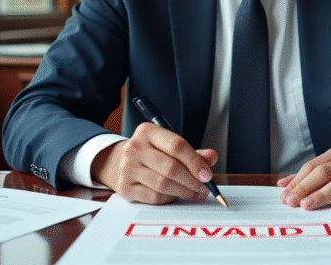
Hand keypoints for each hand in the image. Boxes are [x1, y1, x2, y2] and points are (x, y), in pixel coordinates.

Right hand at [91, 122, 217, 203]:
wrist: (118, 161)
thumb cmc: (151, 153)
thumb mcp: (169, 146)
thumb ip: (192, 152)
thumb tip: (212, 157)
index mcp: (148, 132)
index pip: (176, 145)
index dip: (195, 162)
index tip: (208, 175)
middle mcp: (135, 148)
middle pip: (170, 167)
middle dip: (192, 181)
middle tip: (205, 188)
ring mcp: (127, 168)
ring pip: (163, 184)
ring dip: (184, 192)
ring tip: (195, 193)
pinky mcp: (125, 187)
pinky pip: (154, 197)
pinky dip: (170, 198)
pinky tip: (177, 195)